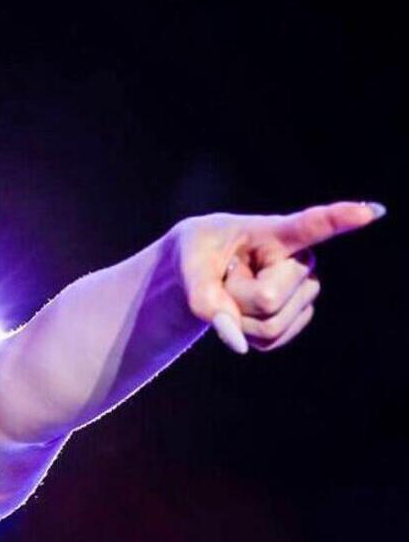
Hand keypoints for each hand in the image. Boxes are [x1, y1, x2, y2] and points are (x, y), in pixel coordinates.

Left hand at [172, 201, 385, 353]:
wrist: (201, 269)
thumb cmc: (197, 255)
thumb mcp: (188, 268)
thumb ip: (205, 301)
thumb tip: (237, 344)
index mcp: (273, 232)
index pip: (311, 225)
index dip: (341, 219)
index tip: (368, 211)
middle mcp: (299, 259)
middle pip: (268, 299)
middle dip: (234, 298)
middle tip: (226, 277)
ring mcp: (304, 289)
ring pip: (269, 325)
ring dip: (238, 317)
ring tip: (235, 290)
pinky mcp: (298, 315)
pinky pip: (269, 342)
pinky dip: (244, 335)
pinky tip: (244, 311)